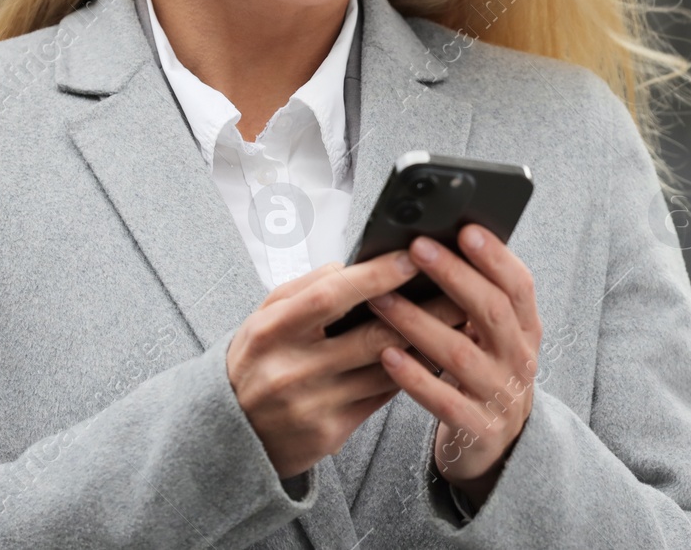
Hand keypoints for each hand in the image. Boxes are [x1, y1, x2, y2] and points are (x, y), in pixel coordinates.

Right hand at [226, 251, 465, 478]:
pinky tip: (434, 355)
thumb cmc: (256, 361)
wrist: (228, 434)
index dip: (376, 275)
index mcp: (273, 331)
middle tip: (462, 289)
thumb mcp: (264, 318)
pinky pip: (381, 397)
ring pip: (387, 369)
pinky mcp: (329, 434)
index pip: (331, 296)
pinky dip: (411, 373)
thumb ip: (306, 289)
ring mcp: (313, 405)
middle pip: (373, 335)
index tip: (413, 257)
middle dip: (425, 310)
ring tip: (461, 320)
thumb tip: (355, 265)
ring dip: (428, 343)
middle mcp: (292, 369)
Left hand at [371, 226, 541, 508]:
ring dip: (419, 323)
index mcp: (525, 330)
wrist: (496, 447)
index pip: (518, 286)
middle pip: (492, 311)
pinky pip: (444, 401)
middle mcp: (518, 360)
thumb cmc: (483, 375)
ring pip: (460, 354)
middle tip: (417, 248)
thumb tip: (439, 243)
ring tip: (382, 299)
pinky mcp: (478, 430)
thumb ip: (476, 300)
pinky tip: (387, 355)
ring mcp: (500, 396)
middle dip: (454, 276)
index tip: (465, 229)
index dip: (495, 257)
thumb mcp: (493, 338)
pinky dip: (415, 378)